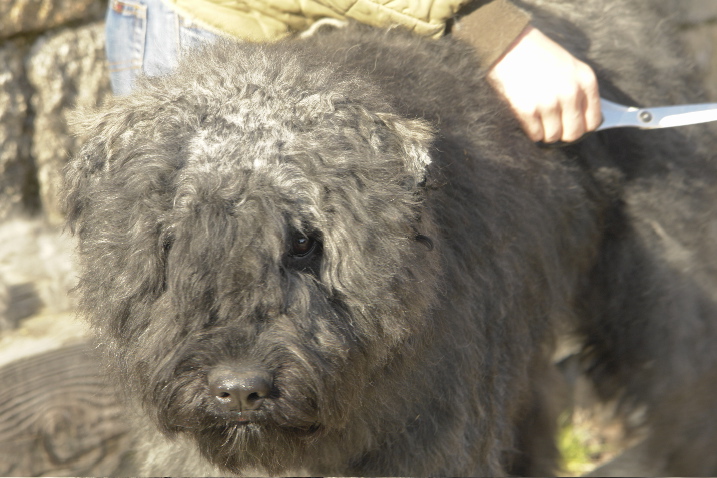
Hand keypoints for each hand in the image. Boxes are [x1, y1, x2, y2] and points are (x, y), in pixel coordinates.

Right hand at [488, 26, 601, 142]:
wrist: (510, 44)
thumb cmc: (539, 55)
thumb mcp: (569, 67)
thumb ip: (579, 90)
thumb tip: (580, 119)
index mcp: (586, 81)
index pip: (592, 121)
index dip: (581, 127)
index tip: (570, 125)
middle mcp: (571, 93)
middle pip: (573, 133)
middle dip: (562, 133)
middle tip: (552, 125)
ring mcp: (549, 102)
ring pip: (553, 136)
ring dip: (544, 132)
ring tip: (537, 118)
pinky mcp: (528, 110)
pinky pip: (535, 134)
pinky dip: (531, 130)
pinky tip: (527, 116)